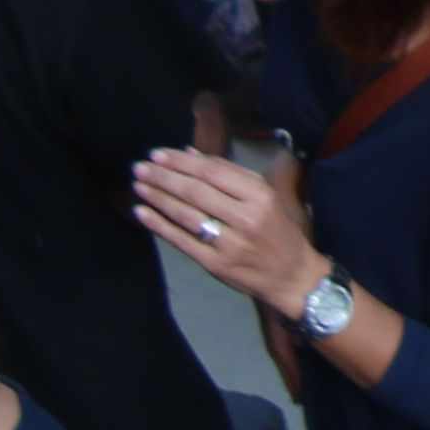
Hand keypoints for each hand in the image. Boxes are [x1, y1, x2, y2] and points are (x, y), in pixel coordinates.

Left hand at [133, 148, 320, 314]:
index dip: (182, 162)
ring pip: (186, 215)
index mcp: (260, 195)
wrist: (291, 275)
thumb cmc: (279, 230)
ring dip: (158, 198)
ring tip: (138, 185)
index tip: (157, 154)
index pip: (214, 172)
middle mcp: (245, 217)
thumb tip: (190, 155)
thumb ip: (230, 175)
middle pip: (196, 192)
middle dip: (164, 177)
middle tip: (139, 167)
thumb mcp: (266, 196)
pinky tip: (142, 213)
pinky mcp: (214, 264)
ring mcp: (228, 242)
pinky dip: (159, 226)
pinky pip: (181, 241)